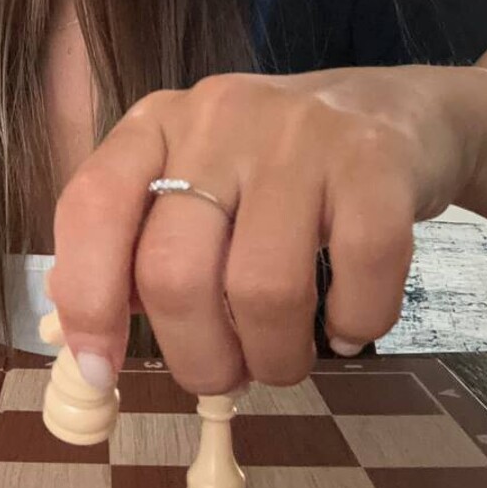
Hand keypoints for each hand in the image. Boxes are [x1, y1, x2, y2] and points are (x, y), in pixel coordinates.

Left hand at [47, 66, 486, 393]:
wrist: (400, 110)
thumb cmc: (280, 168)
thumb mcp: (199, 183)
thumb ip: (142, 248)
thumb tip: (90, 347)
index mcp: (156, 124)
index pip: (92, 207)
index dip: (86, 301)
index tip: (101, 372)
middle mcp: (218, 118)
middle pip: (174, 271)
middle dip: (197, 357)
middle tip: (227, 377)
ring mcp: (299, 134)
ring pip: (262, 288)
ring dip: (275, 356)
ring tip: (288, 357)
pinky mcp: (374, 159)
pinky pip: (357, 276)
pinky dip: (354, 324)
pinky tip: (349, 325)